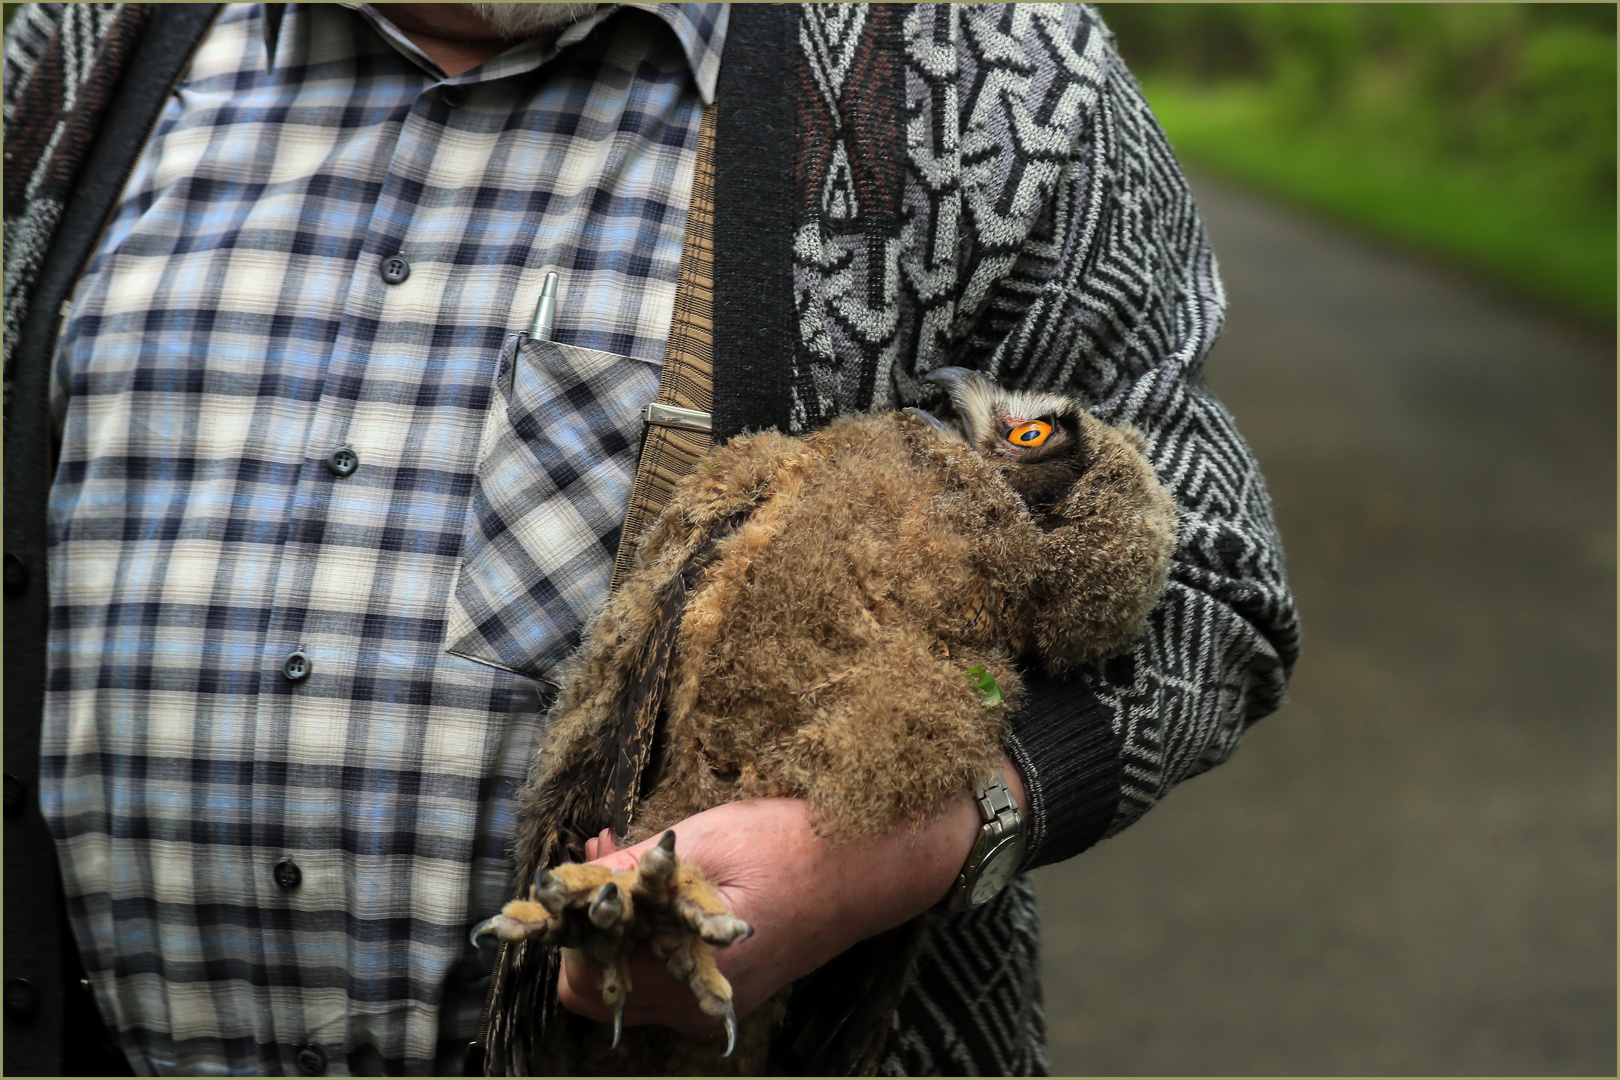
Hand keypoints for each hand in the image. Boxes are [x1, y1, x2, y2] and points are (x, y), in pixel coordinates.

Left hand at [557, 759, 1027, 1034]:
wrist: (873, 862)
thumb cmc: (797, 845)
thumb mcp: (708, 842)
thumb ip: (636, 871)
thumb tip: (566, 885)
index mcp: (693, 975)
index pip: (586, 982)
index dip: (566, 930)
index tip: (568, 880)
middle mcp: (701, 1005)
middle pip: (601, 993)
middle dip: (586, 929)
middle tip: (597, 861)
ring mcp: (715, 1002)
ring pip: (629, 983)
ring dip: (615, 929)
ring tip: (625, 861)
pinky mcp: (728, 988)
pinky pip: (665, 976)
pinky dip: (648, 936)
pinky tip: (657, 884)